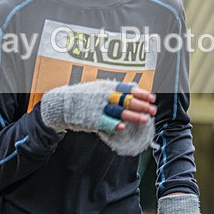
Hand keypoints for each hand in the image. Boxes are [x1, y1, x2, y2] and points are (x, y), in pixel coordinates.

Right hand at [41, 79, 155, 132]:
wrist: (60, 104)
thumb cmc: (82, 97)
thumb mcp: (97, 88)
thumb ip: (113, 90)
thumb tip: (132, 90)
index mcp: (105, 86)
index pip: (127, 88)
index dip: (140, 93)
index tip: (152, 97)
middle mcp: (103, 96)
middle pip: (126, 100)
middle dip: (141, 105)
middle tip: (153, 109)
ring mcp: (97, 108)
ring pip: (119, 111)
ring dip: (133, 116)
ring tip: (145, 119)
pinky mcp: (92, 119)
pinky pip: (105, 123)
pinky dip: (114, 125)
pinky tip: (123, 127)